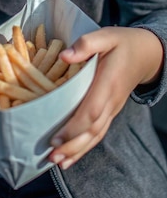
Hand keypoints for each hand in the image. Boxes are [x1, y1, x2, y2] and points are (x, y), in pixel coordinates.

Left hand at [49, 26, 162, 169]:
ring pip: (96, 135)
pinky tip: (71, 157)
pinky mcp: (111, 111)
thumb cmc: (121, 42)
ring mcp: (113, 108)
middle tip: (51, 156)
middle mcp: (112, 100)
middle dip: (71, 145)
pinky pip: (99, 132)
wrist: (145, 53)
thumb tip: (65, 56)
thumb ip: (86, 44)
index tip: (55, 136)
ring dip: (76, 151)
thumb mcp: (105, 35)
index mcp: (109, 82)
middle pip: (93, 129)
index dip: (74, 126)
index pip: (92, 110)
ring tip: (57, 162)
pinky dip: (85, 147)